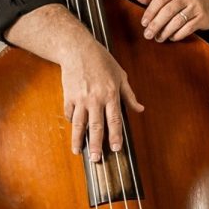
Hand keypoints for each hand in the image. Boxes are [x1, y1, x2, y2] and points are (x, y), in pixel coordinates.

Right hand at [58, 39, 142, 161]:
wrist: (78, 49)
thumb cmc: (102, 61)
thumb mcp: (121, 75)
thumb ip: (129, 95)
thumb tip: (140, 109)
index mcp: (111, 94)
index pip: (115, 120)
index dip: (115, 136)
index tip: (116, 149)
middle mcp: (96, 99)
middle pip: (97, 126)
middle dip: (97, 144)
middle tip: (97, 159)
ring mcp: (80, 98)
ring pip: (80, 124)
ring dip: (79, 139)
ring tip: (79, 152)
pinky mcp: (68, 96)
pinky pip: (70, 113)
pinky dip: (71, 122)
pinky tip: (74, 130)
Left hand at [134, 0, 208, 42]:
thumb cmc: (186, 1)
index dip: (150, 12)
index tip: (143, 23)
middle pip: (168, 11)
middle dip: (156, 25)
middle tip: (148, 35)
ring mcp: (197, 6)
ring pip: (177, 21)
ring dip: (165, 32)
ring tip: (159, 38)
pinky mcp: (203, 17)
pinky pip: (187, 28)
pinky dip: (177, 35)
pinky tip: (171, 37)